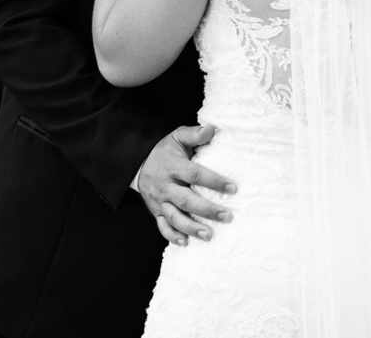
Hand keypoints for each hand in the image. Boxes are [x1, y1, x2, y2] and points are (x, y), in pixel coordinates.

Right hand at [138, 125, 236, 245]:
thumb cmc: (165, 150)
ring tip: (210, 235)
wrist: (138, 163)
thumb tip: (213, 128)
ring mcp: (159, 201)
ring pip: (174, 217)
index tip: (233, 187)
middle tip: (227, 216)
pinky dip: (173, 236)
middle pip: (186, 200)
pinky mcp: (155, 212)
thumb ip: (194, 134)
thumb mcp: (177, 137)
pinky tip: (186, 243)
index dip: (214, 181)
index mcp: (173, 166)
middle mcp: (165, 186)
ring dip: (192, 228)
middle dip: (207, 210)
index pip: (195, 174)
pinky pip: (162, 227)